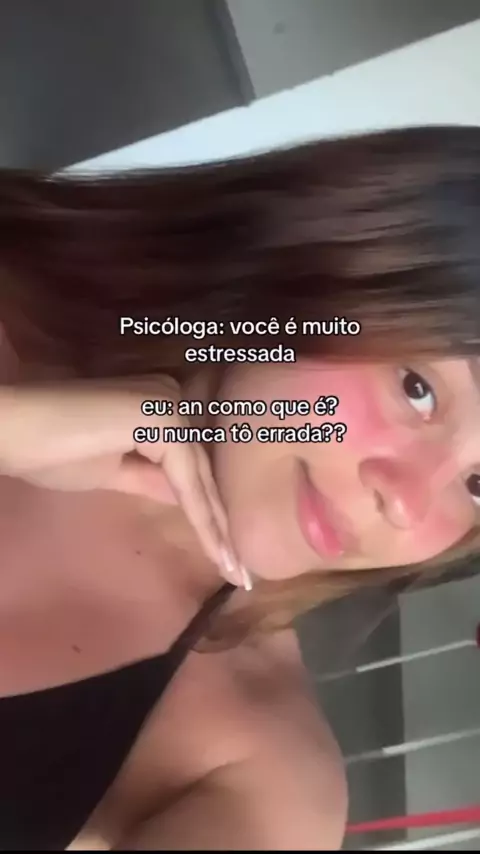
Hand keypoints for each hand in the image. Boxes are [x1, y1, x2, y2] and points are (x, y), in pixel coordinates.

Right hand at [0, 375, 250, 588]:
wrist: (12, 432)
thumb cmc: (51, 449)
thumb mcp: (114, 473)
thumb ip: (153, 481)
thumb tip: (184, 500)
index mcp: (161, 405)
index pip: (191, 467)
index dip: (209, 512)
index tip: (228, 555)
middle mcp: (173, 396)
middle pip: (202, 472)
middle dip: (222, 524)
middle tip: (242, 571)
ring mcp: (169, 403)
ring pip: (199, 478)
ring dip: (218, 528)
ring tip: (235, 572)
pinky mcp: (161, 416)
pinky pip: (186, 478)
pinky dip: (201, 517)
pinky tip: (216, 550)